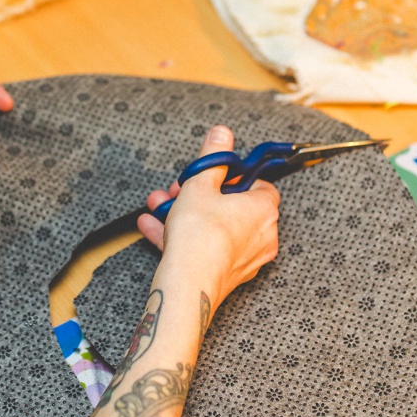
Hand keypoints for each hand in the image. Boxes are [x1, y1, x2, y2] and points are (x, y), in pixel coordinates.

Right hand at [136, 125, 279, 308]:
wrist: (188, 283)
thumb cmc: (199, 234)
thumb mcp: (200, 184)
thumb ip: (213, 158)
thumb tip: (222, 134)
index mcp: (264, 209)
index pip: (260, 185)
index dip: (234, 177)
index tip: (214, 174)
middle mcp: (262, 235)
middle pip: (233, 207)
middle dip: (200, 195)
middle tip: (178, 189)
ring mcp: (246, 258)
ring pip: (215, 228)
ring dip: (186, 214)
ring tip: (158, 206)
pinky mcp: (228, 275)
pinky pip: (207, 248)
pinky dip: (184, 237)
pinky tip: (153, 227)